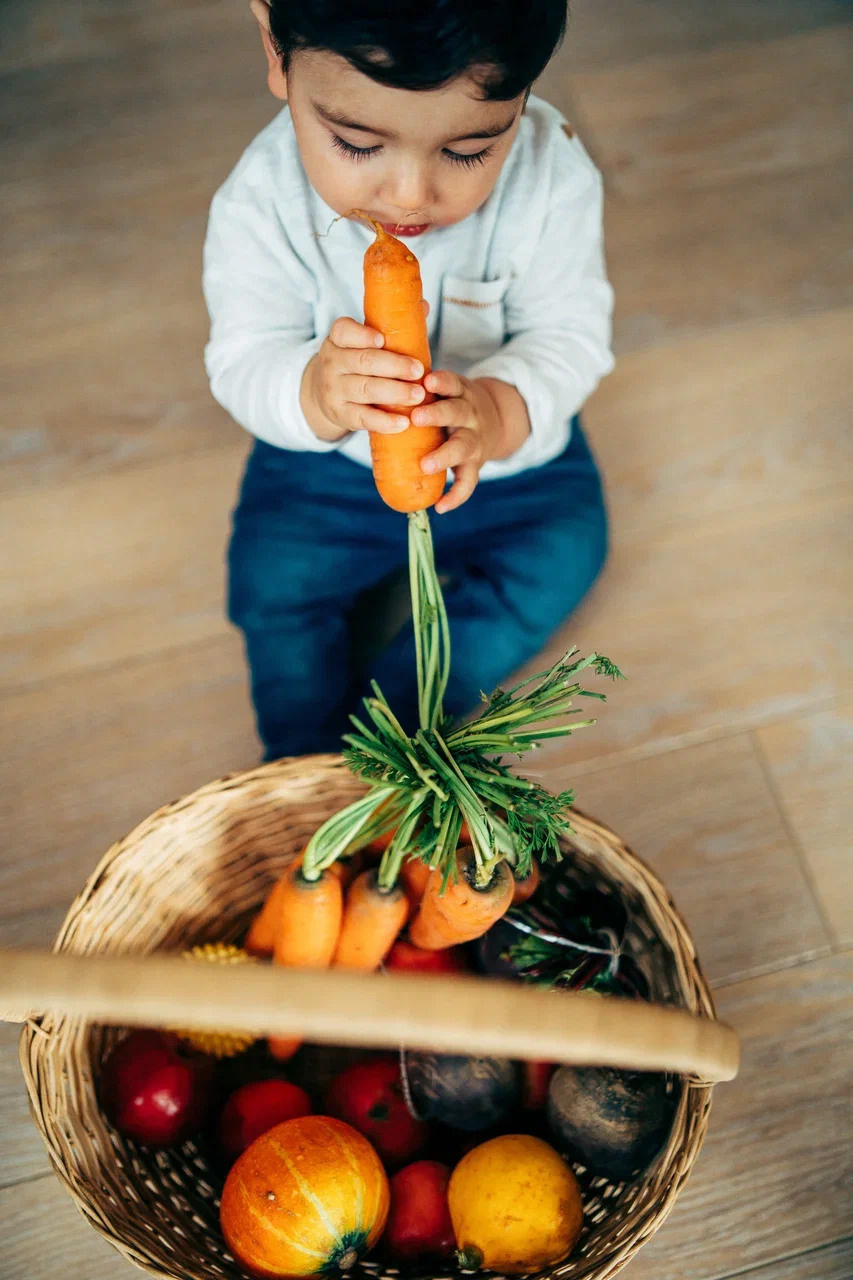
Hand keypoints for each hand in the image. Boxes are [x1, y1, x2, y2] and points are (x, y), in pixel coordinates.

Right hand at [301, 315, 426, 442]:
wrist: (324, 394)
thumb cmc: (354, 362)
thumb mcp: (363, 342)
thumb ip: (392, 325)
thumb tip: (424, 306)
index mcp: (338, 339)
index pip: (343, 331)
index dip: (362, 335)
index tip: (382, 339)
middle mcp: (332, 363)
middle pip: (363, 362)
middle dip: (394, 366)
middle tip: (419, 370)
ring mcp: (334, 390)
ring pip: (365, 390)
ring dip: (395, 392)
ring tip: (419, 395)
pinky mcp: (340, 414)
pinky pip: (363, 418)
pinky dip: (384, 421)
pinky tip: (404, 422)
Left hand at [413, 371, 529, 512]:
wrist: (497, 423)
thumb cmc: (456, 405)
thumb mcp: (449, 392)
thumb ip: (422, 393)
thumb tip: (373, 399)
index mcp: (461, 394)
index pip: (453, 383)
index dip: (442, 382)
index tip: (427, 381)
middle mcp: (471, 416)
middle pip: (457, 412)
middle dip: (437, 415)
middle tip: (416, 418)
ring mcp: (475, 440)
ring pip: (462, 446)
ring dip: (443, 455)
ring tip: (425, 465)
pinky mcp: (476, 464)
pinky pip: (469, 482)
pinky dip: (456, 496)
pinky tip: (440, 507)